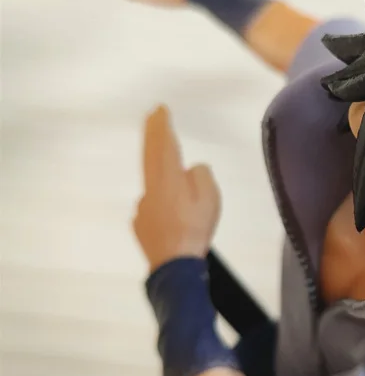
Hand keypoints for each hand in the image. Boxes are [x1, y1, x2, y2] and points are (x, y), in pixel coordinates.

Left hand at [133, 106, 220, 271]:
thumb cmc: (195, 229)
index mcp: (168, 178)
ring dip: (157, 169)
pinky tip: (171, 212)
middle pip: (150, 156)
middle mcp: (150, 188)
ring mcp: (143, 207)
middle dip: (152, 134)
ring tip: (169, 169)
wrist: (174, 266)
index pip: (164, 145)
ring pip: (152, 182)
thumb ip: (202, 175)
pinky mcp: (141, 224)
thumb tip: (193, 168)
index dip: (162, 125)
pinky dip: (161, 201)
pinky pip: (152, 205)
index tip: (160, 109)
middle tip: (151, 116)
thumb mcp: (210, 197)